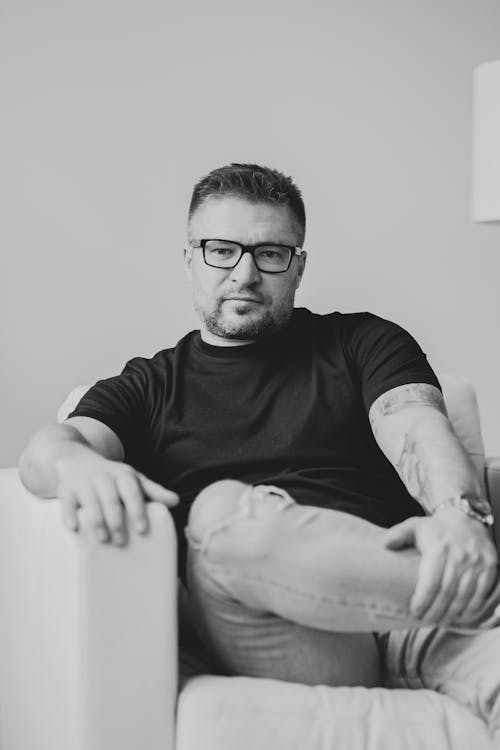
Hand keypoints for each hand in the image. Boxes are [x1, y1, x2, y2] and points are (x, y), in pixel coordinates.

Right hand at [55, 449, 177, 545]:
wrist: (77, 459)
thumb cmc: (112, 476)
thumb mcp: (134, 479)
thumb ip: (154, 491)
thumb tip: (176, 501)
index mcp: (123, 475)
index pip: (132, 493)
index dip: (137, 510)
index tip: (142, 530)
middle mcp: (104, 477)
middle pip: (111, 500)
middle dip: (117, 521)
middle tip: (121, 543)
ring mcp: (84, 483)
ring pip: (91, 503)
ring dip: (97, 521)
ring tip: (103, 539)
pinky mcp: (66, 489)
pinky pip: (67, 503)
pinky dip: (70, 515)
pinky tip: (74, 529)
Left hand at [384, 508, 498, 625]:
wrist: (466, 518)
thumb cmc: (435, 529)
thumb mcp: (414, 526)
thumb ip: (399, 534)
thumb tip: (385, 544)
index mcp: (439, 548)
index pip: (431, 583)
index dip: (423, 601)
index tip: (414, 612)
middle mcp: (460, 555)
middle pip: (447, 592)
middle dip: (436, 611)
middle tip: (426, 622)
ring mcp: (477, 561)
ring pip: (465, 595)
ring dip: (453, 613)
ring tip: (441, 622)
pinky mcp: (491, 565)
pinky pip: (483, 592)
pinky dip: (473, 607)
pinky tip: (462, 616)